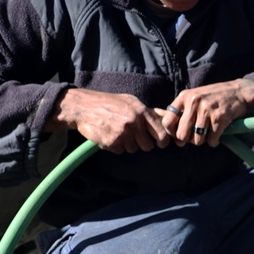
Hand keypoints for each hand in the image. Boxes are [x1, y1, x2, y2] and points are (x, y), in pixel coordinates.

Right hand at [46, 88, 170, 153]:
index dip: (162, 141)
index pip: (161, 133)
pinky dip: (116, 146)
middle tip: (134, 137)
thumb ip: (150, 111)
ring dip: (127, 144)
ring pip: (133, 149)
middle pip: (147, 146)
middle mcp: (133, 122)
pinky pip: (120, 151)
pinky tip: (110, 134)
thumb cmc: (111, 103)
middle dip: (142, 144)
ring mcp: (122, 133)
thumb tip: (168, 116)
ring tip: (118, 131)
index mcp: (141, 111)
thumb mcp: (132, 101)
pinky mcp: (111, 142)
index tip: (160, 143)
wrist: (85, 107)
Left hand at [159, 78, 253, 146]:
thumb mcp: (194, 97)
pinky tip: (217, 135)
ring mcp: (206, 110)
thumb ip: (182, 111)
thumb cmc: (214, 97)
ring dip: (203, 141)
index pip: (167, 121)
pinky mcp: (219, 118)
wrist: (238, 92)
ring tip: (208, 134)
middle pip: (181, 135)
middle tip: (196, 136)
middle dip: (188, 140)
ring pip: (197, 140)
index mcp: (184, 97)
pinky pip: (211, 140)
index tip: (179, 134)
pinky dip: (214, 141)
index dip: (172, 132)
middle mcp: (194, 102)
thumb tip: (172, 135)